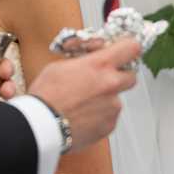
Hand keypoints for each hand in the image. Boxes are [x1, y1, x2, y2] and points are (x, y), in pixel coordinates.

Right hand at [26, 38, 140, 153]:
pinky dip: (100, 116)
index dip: (129, 49)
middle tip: (102, 80)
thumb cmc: (46, 96)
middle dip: (120, 77)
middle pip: (131, 76)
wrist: (42, 125)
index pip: (131, 48)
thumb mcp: (60, 66)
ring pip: (117, 98)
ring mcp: (113, 106)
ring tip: (83, 103)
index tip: (125, 52)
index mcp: (99, 65)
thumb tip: (87, 62)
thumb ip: (81, 62)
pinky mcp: (110, 125)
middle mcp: (111, 84)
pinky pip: (110, 117)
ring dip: (106, 99)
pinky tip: (83, 115)